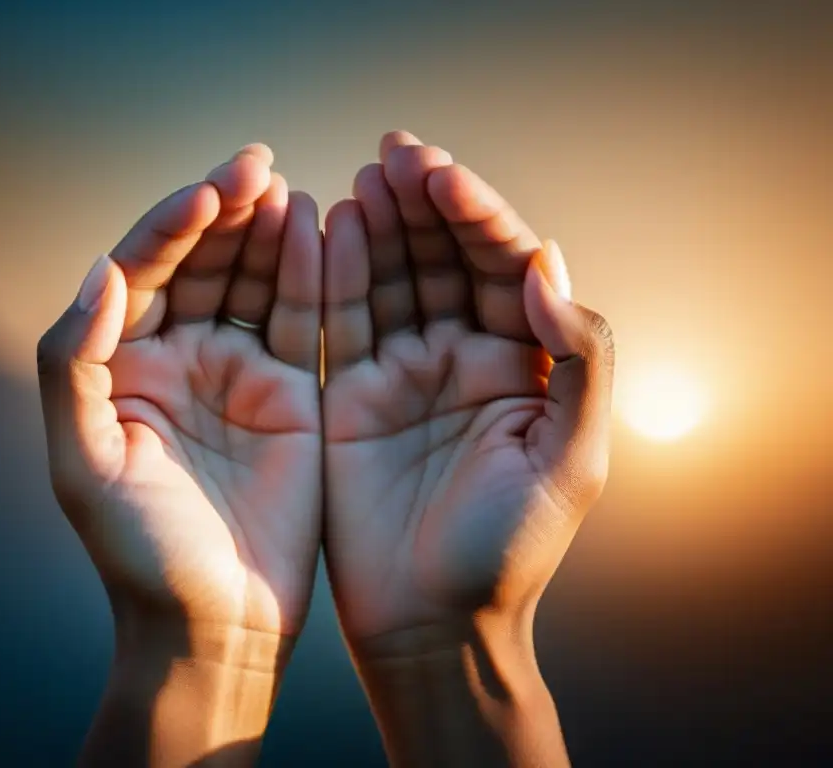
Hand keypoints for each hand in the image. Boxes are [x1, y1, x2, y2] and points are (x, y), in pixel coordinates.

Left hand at [37, 145, 322, 765]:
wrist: (219, 622)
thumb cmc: (141, 555)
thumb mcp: (86, 464)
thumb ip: (75, 366)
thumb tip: (100, 273)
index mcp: (121, 367)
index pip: (140, 273)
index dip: (170, 228)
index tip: (209, 191)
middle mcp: (177, 358)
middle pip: (199, 262)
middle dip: (224, 211)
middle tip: (256, 165)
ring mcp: (236, 371)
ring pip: (251, 279)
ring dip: (267, 231)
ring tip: (286, 189)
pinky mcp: (291, 391)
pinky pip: (300, 318)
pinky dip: (310, 273)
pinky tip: (321, 228)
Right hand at [321, 132, 613, 764]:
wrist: (430, 623)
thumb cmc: (507, 553)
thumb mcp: (571, 461)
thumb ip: (578, 360)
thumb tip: (547, 264)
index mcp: (525, 365)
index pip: (504, 267)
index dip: (477, 217)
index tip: (442, 177)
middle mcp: (466, 357)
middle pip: (445, 258)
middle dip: (424, 204)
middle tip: (395, 154)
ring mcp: (407, 373)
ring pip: (392, 278)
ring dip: (379, 226)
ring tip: (363, 180)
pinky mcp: (352, 395)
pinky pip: (343, 321)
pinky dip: (334, 274)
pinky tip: (326, 228)